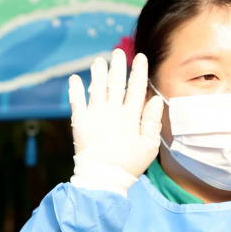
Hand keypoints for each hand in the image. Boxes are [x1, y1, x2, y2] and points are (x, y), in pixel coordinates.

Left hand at [68, 49, 163, 194]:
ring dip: (97, 72)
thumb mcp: (149, 146)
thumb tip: (156, 99)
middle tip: (117, 52)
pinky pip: (76, 102)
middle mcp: (112, 112)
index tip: (140, 57)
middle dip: (117, 66)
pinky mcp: (80, 123)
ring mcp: (95, 116)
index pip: (136, 88)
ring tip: (98, 61)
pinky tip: (74, 78)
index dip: (138, 71)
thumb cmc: (129, 164)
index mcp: (131, 116)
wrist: (103, 179)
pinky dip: (75, 89)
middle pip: (116, 83)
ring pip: (97, 88)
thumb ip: (152, 121)